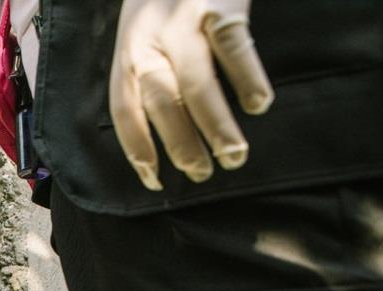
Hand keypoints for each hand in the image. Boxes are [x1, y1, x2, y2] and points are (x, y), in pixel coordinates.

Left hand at [109, 0, 273, 189]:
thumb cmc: (165, 4)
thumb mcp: (140, 38)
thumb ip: (146, 78)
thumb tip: (165, 138)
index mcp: (126, 54)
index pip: (125, 111)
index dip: (138, 149)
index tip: (155, 181)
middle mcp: (149, 39)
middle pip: (161, 103)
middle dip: (181, 145)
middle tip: (202, 173)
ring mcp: (184, 21)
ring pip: (197, 84)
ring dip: (216, 126)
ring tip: (233, 156)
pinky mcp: (220, 4)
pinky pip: (233, 48)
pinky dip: (247, 79)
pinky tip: (258, 104)